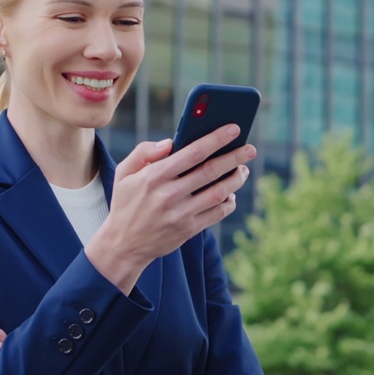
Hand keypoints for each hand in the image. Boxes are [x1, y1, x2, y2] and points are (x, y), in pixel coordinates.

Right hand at [86, 124, 255, 292]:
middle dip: (234, 157)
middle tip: (250, 149)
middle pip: (211, 171)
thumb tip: (170, 142)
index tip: (234, 129)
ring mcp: (181, 214)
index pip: (192, 152)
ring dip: (236, 179)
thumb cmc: (126, 203)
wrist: (123, 245)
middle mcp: (169, 194)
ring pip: (218, 193)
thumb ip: (143, 152)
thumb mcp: (124, 173)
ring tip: (243, 170)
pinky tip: (231, 194)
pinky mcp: (189, 230)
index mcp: (154, 176)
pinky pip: (217, 214)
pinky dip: (229, 203)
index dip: (216, 139)